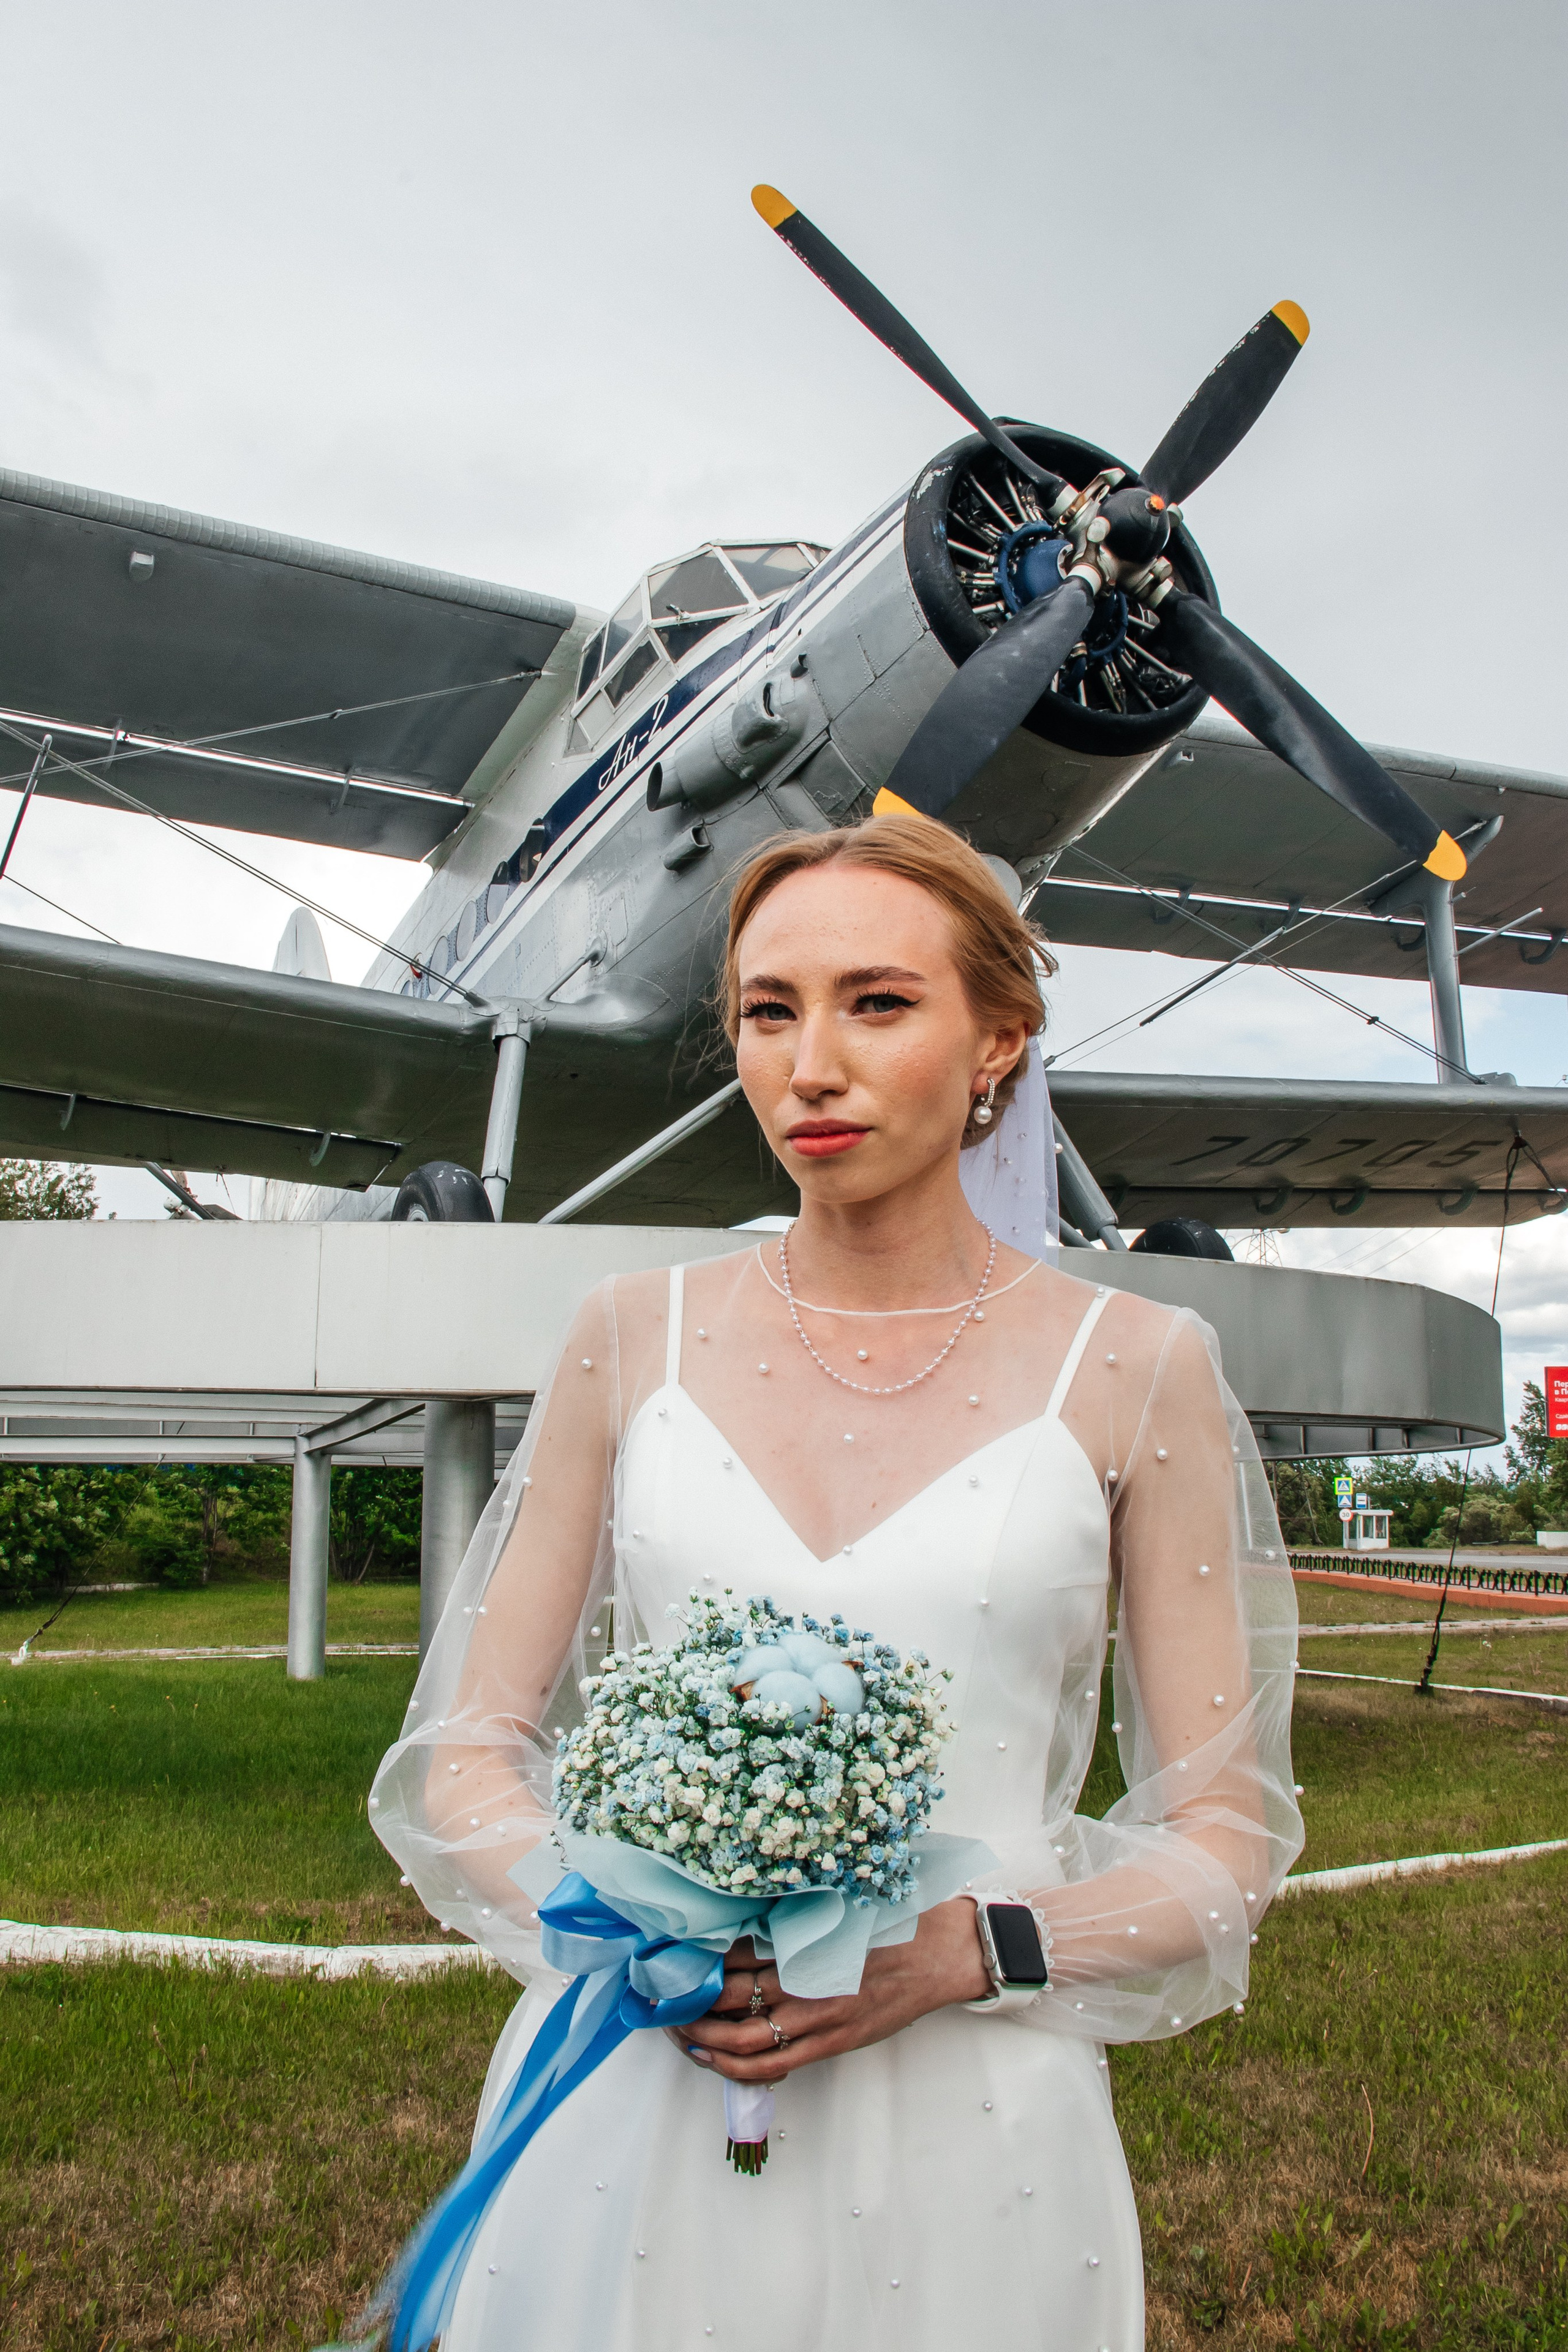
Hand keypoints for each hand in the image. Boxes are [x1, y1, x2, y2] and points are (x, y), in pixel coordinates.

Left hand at [662, 1898, 990, 2082]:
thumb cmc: (889, 1925)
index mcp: (801, 1940)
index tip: (668, 1959)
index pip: (731, 1953)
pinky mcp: (831, 2043)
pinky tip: (711, 2059)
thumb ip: (789, 1921)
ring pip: (740, 2037)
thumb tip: (739, 1926)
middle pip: (727, 1997)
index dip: (695, 1961)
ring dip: (701, 2038)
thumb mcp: (834, 1909)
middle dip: (687, 2002)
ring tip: (678, 2031)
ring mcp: (817, 2017)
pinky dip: (734, 2067)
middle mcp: (803, 1980)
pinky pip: (772, 2066)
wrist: (938, 1954)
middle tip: (661, 1998)